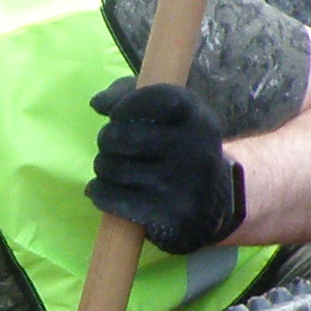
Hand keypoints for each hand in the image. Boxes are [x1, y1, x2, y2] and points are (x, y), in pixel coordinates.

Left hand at [88, 79, 248, 253]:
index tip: (119, 115)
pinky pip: (113, 199)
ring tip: (111, 168)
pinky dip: (99, 192)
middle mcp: (195, 149)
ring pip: (113, 168)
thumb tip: (98, 103)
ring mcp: (183, 184)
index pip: (155, 98)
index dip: (126, 106)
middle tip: (111, 145)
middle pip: (122, 136)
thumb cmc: (179, 147)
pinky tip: (99, 189)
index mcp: (198, 118)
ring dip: (102, 167)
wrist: (212, 201)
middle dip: (106, 139)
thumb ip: (130, 95)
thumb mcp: (169, 114)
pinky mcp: (169, 214)